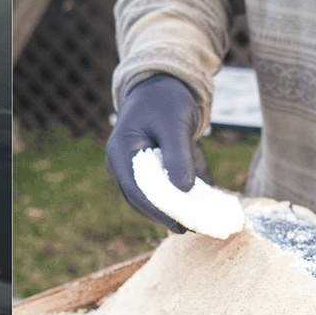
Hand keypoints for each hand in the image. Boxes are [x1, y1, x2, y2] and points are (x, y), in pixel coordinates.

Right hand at [105, 74, 212, 231]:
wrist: (162, 85)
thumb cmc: (166, 100)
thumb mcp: (175, 124)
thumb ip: (178, 155)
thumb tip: (184, 189)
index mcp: (121, 150)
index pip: (135, 189)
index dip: (155, 209)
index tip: (177, 223)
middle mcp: (121, 164)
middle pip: (139, 199)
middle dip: (164, 215)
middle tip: (189, 229)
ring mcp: (132, 169)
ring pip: (148, 198)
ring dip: (170, 211)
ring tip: (194, 224)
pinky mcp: (147, 171)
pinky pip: (159, 190)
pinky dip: (176, 198)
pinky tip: (194, 207)